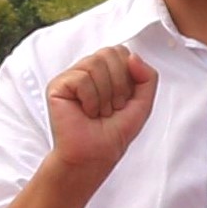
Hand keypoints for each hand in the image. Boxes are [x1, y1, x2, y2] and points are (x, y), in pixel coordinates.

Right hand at [43, 48, 159, 183]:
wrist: (95, 155)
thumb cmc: (113, 133)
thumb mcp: (143, 103)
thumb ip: (148, 77)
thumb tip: (133, 56)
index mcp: (106, 71)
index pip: (121, 52)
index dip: (128, 76)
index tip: (123, 100)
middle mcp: (88, 70)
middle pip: (110, 53)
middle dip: (119, 85)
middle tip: (111, 108)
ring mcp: (72, 76)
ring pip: (96, 64)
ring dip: (105, 95)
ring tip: (99, 112)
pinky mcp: (58, 85)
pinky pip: (82, 78)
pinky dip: (91, 100)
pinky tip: (86, 112)